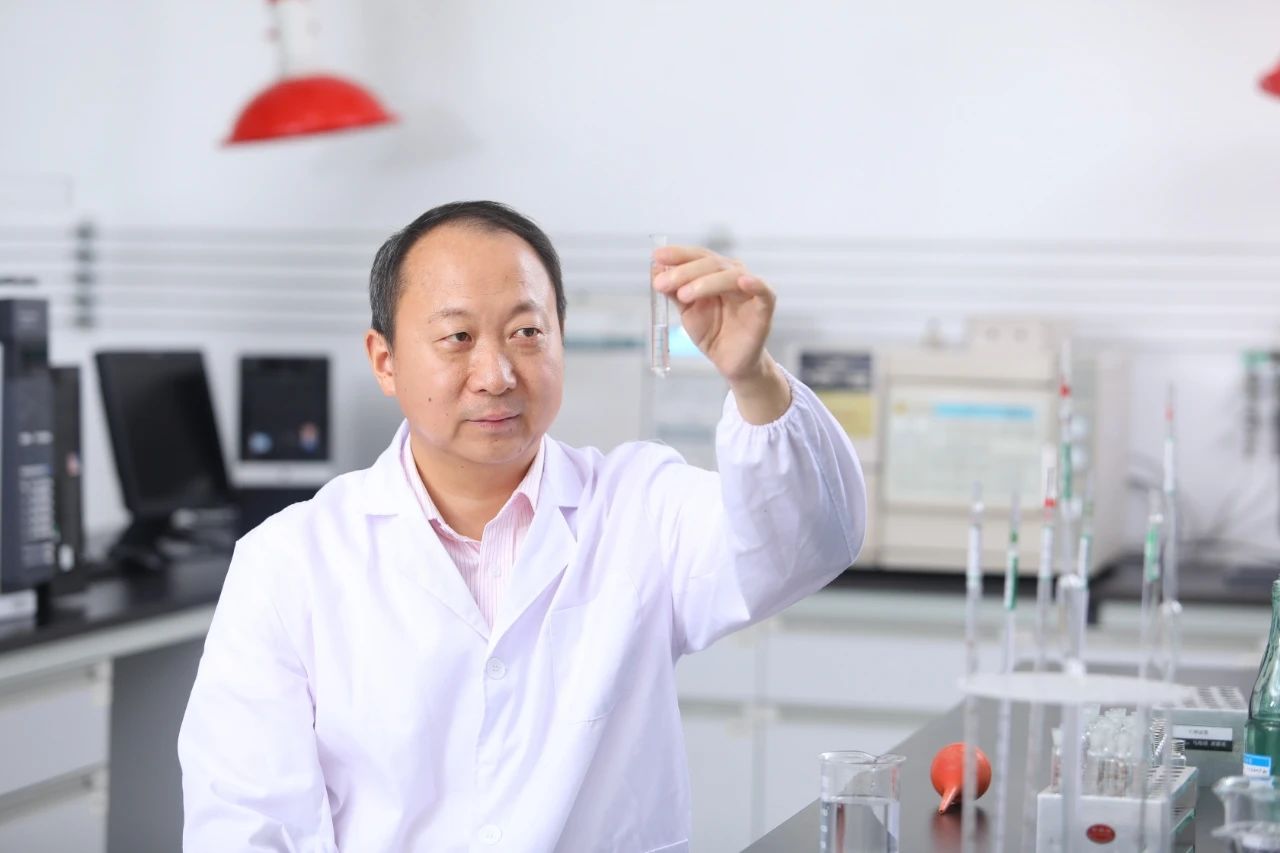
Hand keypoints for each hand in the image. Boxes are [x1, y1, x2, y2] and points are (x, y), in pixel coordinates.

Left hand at [652, 245, 790, 422]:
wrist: (730, 361)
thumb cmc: (712, 333)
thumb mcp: (686, 310)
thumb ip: (674, 290)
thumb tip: (655, 268)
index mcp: (715, 272)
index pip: (697, 256)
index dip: (678, 254)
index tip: (657, 256)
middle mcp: (733, 274)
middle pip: (711, 263)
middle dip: (684, 271)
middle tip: (661, 283)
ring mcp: (750, 288)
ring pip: (730, 275)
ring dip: (705, 282)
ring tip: (684, 295)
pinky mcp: (765, 306)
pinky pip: (763, 290)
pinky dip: (754, 283)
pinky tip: (742, 281)